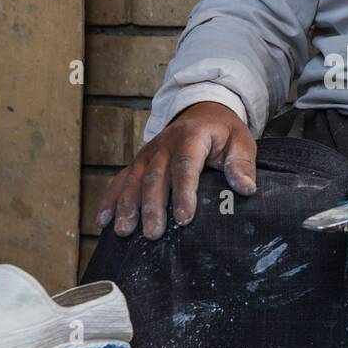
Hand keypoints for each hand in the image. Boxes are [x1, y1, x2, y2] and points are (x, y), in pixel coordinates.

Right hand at [95, 101, 256, 240]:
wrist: (202, 114)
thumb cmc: (223, 133)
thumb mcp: (241, 141)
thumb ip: (242, 163)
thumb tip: (245, 187)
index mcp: (191, 137)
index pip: (185, 166)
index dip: (184, 193)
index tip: (185, 219)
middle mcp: (164, 145)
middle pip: (155, 177)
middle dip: (152, 207)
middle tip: (154, 234)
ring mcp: (147, 154)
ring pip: (133, 180)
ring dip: (127, 206)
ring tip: (124, 231)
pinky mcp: (138, 163)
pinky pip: (119, 181)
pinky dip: (109, 200)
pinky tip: (102, 222)